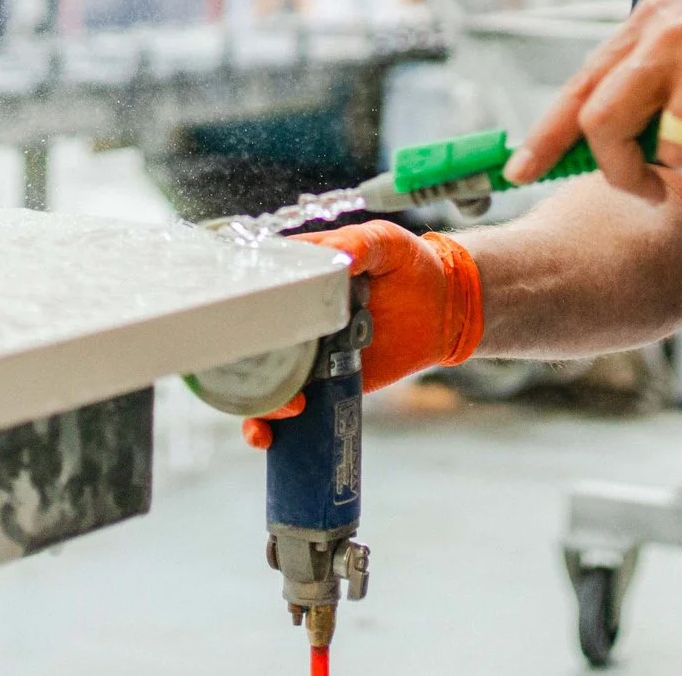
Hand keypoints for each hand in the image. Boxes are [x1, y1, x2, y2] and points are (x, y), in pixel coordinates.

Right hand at [243, 222, 482, 446]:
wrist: (445, 308)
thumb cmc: (410, 265)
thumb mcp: (386, 243)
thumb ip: (360, 244)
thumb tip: (340, 256)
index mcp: (299, 279)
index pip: (252, 295)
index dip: (237, 315)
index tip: (239, 334)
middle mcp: (293, 318)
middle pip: (249, 346)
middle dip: (247, 370)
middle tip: (277, 381)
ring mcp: (306, 353)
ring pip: (263, 381)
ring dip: (259, 403)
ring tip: (288, 410)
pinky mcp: (324, 381)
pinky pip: (290, 405)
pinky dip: (272, 425)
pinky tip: (269, 437)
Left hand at [503, 0, 681, 198]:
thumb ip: (651, 89)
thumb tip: (594, 147)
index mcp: (652, 20)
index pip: (580, 86)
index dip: (545, 135)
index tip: (520, 172)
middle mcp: (673, 29)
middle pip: (603, 122)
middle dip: (622, 172)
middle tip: (651, 189)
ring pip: (674, 152)